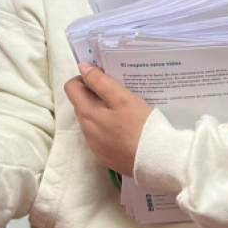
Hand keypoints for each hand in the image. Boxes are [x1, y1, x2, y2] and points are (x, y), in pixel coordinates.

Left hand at [65, 62, 153, 176]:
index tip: (103, 79)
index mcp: (86, 113)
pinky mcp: (104, 157)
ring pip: (91, 121)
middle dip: (95, 95)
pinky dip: (107, 129)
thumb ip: (100, 81)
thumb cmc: (141, 125)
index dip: (84, 79)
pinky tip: (125, 130)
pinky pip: (99, 137)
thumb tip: (83, 67)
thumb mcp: (122, 98)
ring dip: (101, 113)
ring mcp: (94, 146)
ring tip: (124, 112)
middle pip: (81, 104)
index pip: (71, 88)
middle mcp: (85, 131)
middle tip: (118, 94)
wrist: (156, 160)